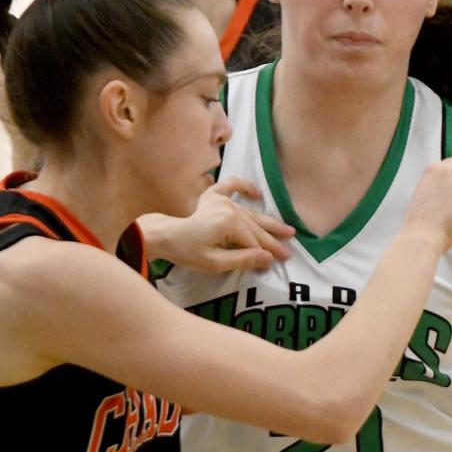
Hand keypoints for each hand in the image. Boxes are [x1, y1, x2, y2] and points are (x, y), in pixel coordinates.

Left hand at [149, 177, 294, 272]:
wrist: (162, 235)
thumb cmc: (186, 251)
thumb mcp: (215, 262)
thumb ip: (243, 259)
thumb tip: (268, 258)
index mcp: (230, 223)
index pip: (254, 243)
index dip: (265, 255)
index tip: (276, 265)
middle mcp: (230, 208)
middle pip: (256, 229)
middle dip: (273, 241)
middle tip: (289, 252)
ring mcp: (221, 201)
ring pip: (250, 214)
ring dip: (269, 222)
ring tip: (288, 229)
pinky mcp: (212, 197)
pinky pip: (231, 186)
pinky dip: (244, 187)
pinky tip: (257, 193)